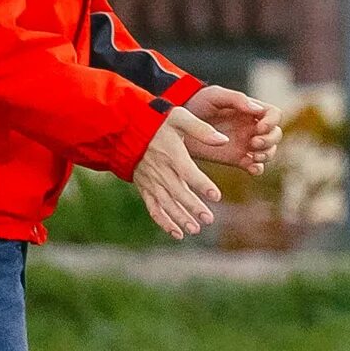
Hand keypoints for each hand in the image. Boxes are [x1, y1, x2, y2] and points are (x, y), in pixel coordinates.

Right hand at [132, 106, 231, 237]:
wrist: (126, 128)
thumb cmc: (157, 121)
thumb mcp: (179, 117)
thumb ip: (201, 129)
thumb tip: (223, 140)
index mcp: (170, 153)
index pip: (187, 171)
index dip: (202, 184)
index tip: (216, 196)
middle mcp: (160, 169)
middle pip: (177, 191)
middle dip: (193, 206)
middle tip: (209, 219)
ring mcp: (151, 180)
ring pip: (165, 203)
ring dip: (179, 218)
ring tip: (195, 230)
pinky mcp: (144, 187)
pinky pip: (153, 207)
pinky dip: (163, 221)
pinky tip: (177, 233)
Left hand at [185, 84, 279, 175]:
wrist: (176, 124)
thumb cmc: (195, 104)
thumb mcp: (215, 96)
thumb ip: (237, 99)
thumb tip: (258, 110)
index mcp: (250, 110)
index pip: (274, 114)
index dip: (271, 122)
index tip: (258, 128)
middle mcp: (251, 127)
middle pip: (275, 135)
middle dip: (270, 140)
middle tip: (253, 143)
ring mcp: (246, 144)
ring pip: (269, 151)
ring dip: (267, 155)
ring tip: (253, 156)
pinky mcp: (237, 159)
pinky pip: (256, 167)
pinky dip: (258, 169)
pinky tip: (251, 168)